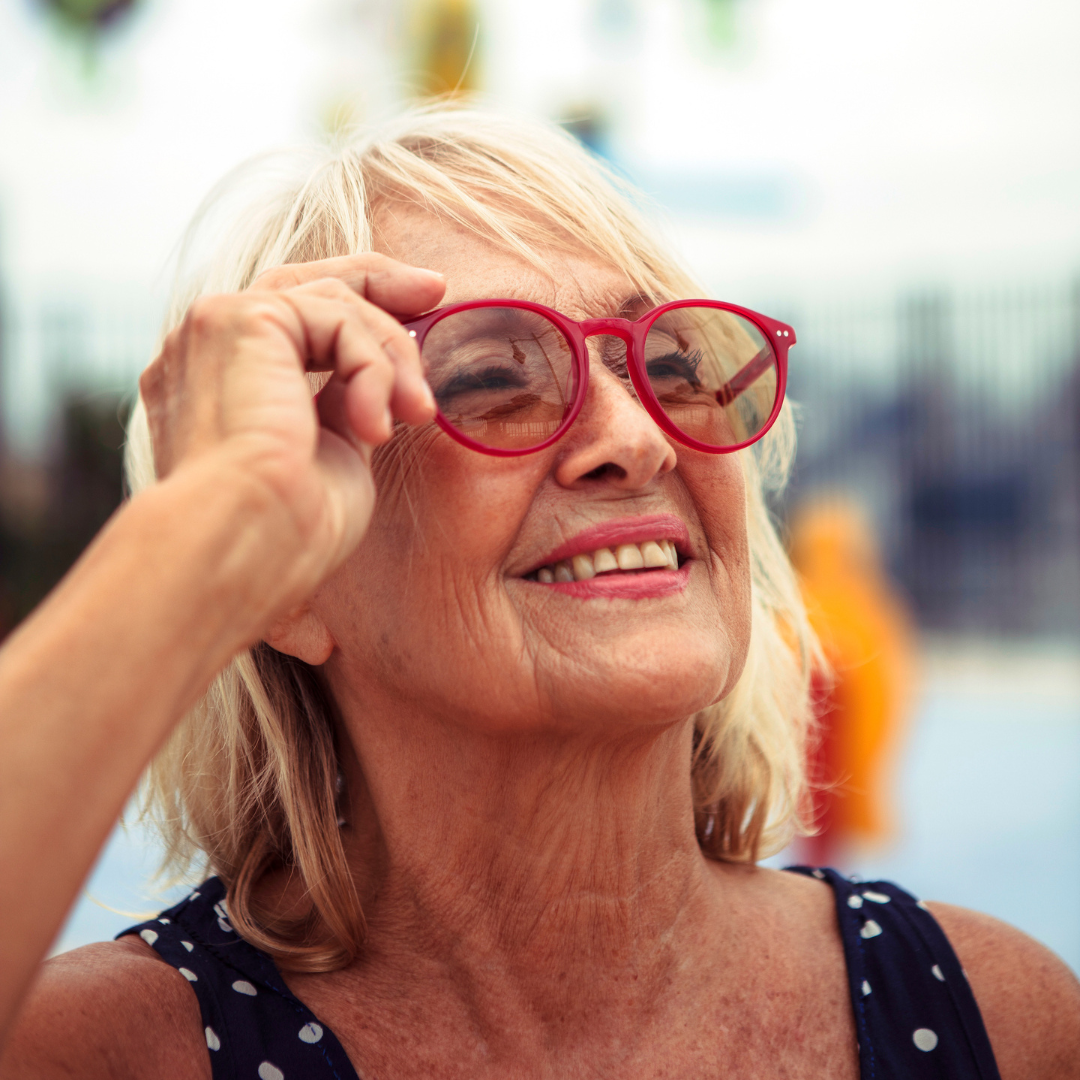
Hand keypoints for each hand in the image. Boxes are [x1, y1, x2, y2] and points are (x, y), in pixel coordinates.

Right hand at [139, 253, 444, 612]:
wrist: (243, 543)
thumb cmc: (287, 529)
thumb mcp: (330, 454)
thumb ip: (342, 406)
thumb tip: (375, 384)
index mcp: (221, 383)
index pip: (294, 321)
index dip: (359, 307)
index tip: (421, 306)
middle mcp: (206, 347)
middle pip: (306, 286)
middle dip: (380, 281)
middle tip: (436, 290)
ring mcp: (215, 326)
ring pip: (334, 305)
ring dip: (392, 359)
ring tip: (417, 414)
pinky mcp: (238, 318)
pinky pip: (337, 319)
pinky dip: (374, 368)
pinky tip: (375, 426)